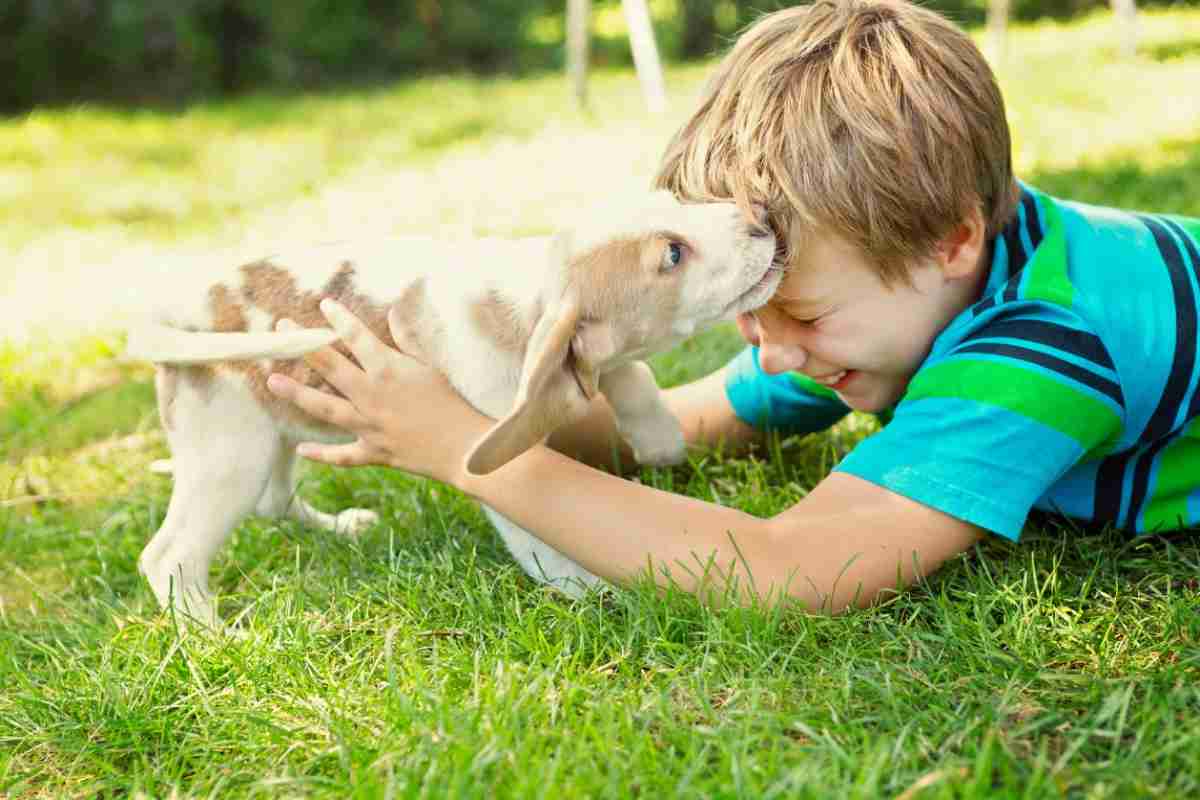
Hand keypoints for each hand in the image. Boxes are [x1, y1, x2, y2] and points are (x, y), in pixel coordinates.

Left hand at [266, 299, 488, 483]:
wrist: (464, 448)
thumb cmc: (452, 402)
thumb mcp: (432, 365)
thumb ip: (409, 339)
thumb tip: (394, 311)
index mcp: (388, 370)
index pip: (356, 337)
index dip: (338, 319)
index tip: (324, 305)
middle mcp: (372, 395)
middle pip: (329, 367)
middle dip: (303, 345)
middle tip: (281, 329)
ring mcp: (369, 426)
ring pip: (325, 408)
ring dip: (297, 394)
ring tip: (273, 381)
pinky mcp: (374, 452)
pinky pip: (342, 455)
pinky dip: (322, 454)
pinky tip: (301, 448)